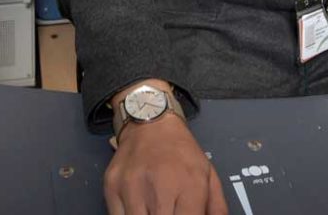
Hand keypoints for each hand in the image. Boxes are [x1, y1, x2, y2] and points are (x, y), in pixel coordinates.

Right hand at [104, 113, 227, 214]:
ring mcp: (132, 188)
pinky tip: (138, 209)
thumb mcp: (208, 175)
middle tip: (168, 212)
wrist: (150, 122)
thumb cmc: (181, 152)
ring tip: (154, 210)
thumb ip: (216, 208)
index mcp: (190, 185)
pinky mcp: (111, 187)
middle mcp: (161, 187)